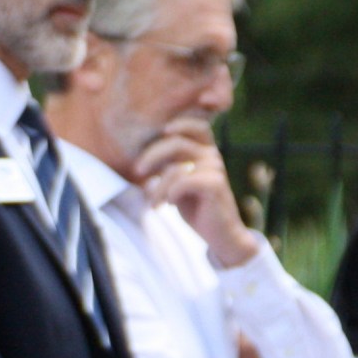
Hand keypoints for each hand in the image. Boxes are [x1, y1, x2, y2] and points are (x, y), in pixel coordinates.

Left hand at [138, 120, 258, 268]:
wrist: (220, 233)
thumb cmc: (196, 207)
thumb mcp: (178, 183)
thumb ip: (169, 166)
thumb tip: (144, 158)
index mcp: (205, 151)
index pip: (195, 127)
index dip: (180, 124)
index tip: (163, 131)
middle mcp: (212, 156)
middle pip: (176, 143)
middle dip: (151, 156)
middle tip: (137, 172)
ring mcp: (215, 168)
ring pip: (174, 168)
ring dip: (158, 188)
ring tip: (154, 203)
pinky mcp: (214, 184)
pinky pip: (181, 182)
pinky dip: (169, 194)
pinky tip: (168, 205)